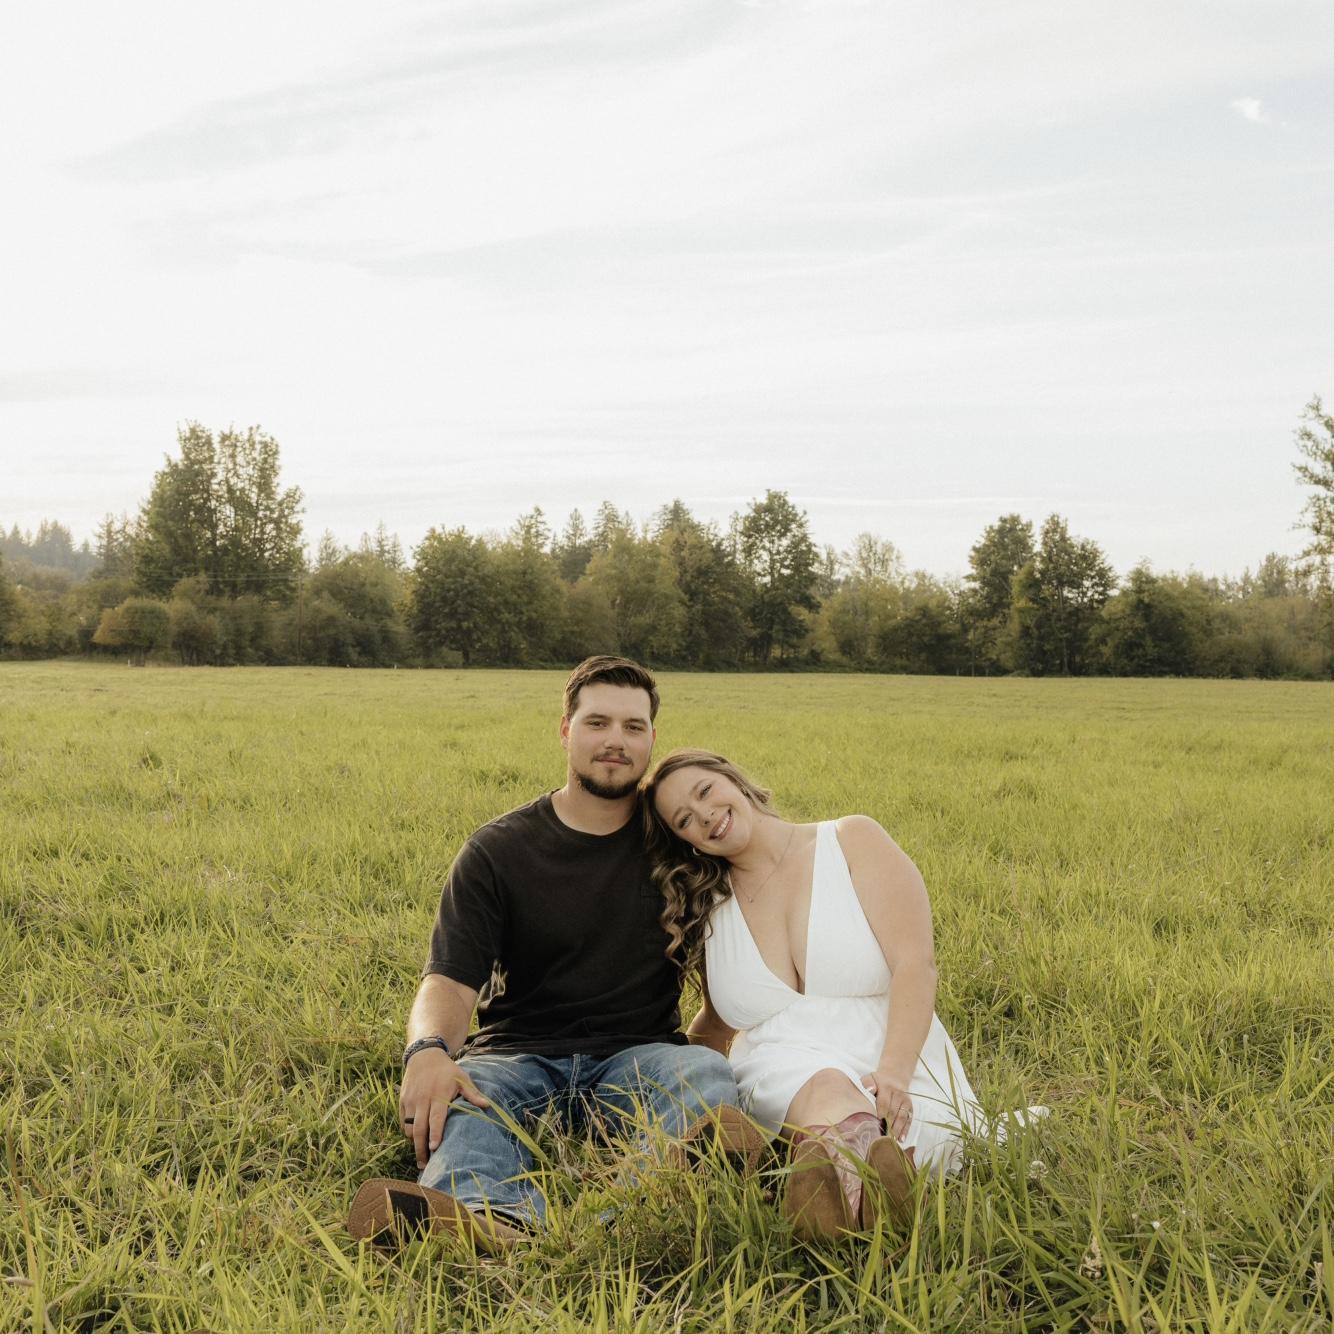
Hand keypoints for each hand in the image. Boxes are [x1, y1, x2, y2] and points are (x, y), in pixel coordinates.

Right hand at [398, 1049, 490, 1169]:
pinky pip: (403, 1121)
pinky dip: (408, 1132)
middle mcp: (422, 1099)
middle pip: (419, 1128)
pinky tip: (415, 1140)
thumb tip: (488, 1106)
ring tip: (421, 1157)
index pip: (435, 1118)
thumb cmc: (447, 1070)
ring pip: (409, 1127)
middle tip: (425, 1165)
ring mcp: (410, 1100)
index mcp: (438, 1094)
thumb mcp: (462, 1078)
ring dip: (414, 1143)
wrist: (424, 1055)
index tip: (434, 1149)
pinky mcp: (402, 1101)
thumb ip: (473, 1094)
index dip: (434, 1134)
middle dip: (421, 1148)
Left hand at [861, 1070, 913, 1141]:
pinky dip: (905, 1130)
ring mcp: (905, 1101)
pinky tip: (901, 1140)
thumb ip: (867, 1083)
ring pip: (901, 1117)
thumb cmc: (877, 1082)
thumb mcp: (870, 1078)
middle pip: (893, 1112)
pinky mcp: (910, 1107)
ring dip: (896, 1130)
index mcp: (886, 1086)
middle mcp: (898, 1093)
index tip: (874, 1126)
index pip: (883, 1102)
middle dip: (887, 1126)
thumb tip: (869, 1090)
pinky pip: (908, 1120)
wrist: (894, 1077)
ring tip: (890, 1142)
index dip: (880, 1115)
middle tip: (881, 1139)